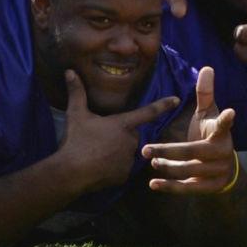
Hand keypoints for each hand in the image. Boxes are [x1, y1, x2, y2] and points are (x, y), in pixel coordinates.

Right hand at [57, 70, 180, 192]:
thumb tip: (69, 71)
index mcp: (123, 124)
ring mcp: (129, 159)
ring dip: (117, 151)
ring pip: (127, 151)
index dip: (163, 105)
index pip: (148, 112)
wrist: (72, 172)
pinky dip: (113, 167)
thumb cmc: (76, 140)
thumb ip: (76, 92)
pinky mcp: (124, 175)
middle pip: (131, 134)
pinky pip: (122, 168)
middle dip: (120, 135)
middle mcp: (131, 140)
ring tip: (97, 153)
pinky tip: (99, 167)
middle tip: (100, 138)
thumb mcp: (75, 114)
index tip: (177, 100)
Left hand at [143, 66, 241, 194]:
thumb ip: (205, 94)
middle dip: (168, 151)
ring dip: (167, 167)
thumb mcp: (208, 115)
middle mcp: (222, 152)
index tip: (231, 112)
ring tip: (152, 162)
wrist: (225, 169)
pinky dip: (169, 187)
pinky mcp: (210, 187)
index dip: (227, 119)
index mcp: (221, 133)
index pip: (223, 124)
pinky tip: (153, 184)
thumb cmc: (210, 135)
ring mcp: (217, 171)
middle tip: (146, 150)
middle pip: (192, 152)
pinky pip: (187, 188)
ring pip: (188, 170)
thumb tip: (206, 67)